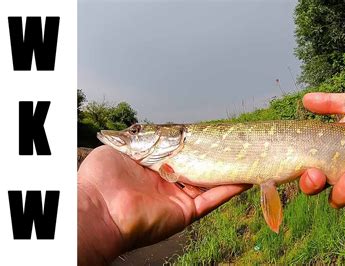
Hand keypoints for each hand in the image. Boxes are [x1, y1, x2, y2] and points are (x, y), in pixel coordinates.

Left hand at [78, 145, 249, 263]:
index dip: (196, 146)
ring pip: (210, 184)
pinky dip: (229, 190)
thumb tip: (142, 128)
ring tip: (247, 159)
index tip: (211, 134)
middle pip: (198, 169)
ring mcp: (178, 199)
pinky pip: (212, 200)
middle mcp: (168, 184)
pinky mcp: (186, 213)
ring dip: (228, 173)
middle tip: (235, 146)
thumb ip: (135, 138)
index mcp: (153, 168)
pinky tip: (245, 177)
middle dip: (216, 159)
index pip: (181, 155)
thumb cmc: (102, 177)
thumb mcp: (120, 147)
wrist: (97, 209)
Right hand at [298, 92, 344, 215]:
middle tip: (331, 171)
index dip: (303, 178)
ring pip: (340, 200)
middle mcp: (337, 176)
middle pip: (316, 191)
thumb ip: (329, 103)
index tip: (311, 169)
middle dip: (317, 186)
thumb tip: (305, 98)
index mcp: (327, 158)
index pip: (306, 174)